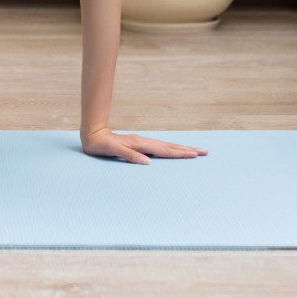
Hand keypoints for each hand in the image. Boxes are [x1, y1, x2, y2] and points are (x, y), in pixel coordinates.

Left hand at [83, 129, 207, 164]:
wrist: (92, 134)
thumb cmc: (100, 145)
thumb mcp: (112, 150)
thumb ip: (129, 155)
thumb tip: (147, 163)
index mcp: (139, 144)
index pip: (164, 150)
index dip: (179, 153)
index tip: (194, 155)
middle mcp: (143, 142)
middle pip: (170, 146)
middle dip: (187, 149)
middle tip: (204, 151)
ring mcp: (142, 142)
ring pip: (166, 145)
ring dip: (181, 148)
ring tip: (195, 151)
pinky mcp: (140, 144)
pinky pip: (160, 147)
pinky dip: (170, 149)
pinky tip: (174, 150)